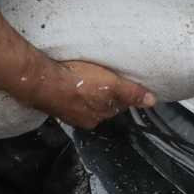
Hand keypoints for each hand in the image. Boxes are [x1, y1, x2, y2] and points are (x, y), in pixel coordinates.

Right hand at [37, 60, 155, 129]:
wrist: (43, 80)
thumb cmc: (76, 82)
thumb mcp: (112, 85)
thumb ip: (131, 93)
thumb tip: (151, 101)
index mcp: (98, 117)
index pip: (118, 106)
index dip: (122, 92)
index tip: (122, 80)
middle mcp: (83, 118)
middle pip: (102, 104)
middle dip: (106, 92)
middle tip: (106, 75)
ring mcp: (67, 112)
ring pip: (86, 101)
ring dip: (89, 90)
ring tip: (88, 75)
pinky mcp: (54, 102)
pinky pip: (69, 97)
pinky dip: (73, 90)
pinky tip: (72, 79)